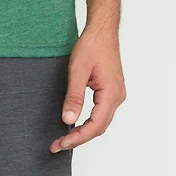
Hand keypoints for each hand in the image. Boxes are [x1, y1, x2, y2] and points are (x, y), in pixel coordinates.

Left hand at [50, 24, 126, 153]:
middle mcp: (117, 97)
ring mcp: (116, 94)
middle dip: (78, 138)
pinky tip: (76, 122)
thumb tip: (68, 120)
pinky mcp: (111, 90)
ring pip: (101, 121)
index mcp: (111, 94)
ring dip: (83, 131)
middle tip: (57, 144)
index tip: (60, 143)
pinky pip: (101, 112)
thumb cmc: (92, 45)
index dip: (77, 138)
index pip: (94, 126)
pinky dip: (89, 121)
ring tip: (64, 138)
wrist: (102, 30)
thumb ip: (74, 96)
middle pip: (98, 127)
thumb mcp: (78, 70)